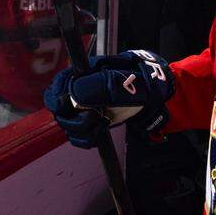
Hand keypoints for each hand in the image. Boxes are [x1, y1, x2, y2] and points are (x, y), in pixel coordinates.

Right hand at [43, 50, 173, 147]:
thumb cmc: (142, 83)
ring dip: (82, 131)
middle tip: (94, 118)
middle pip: (59, 110)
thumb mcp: (121, 82)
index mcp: (82, 75)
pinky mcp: (94, 122)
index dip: (57, 99)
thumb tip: (73, 94)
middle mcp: (81, 91)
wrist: (158, 97)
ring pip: (68, 126)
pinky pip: (79, 136)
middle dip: (74, 119)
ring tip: (102, 124)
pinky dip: (87, 139)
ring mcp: (87, 107)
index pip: (57, 87)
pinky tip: (100, 133)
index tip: (66, 108)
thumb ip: (96, 86)